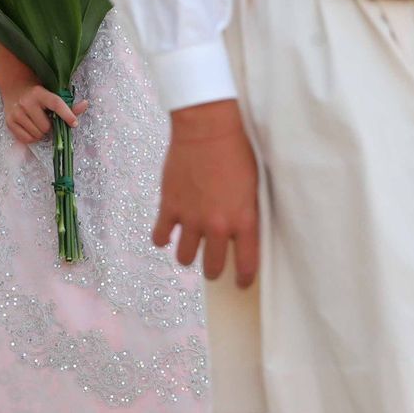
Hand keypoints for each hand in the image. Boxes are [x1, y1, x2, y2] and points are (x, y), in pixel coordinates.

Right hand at [3, 84, 87, 145]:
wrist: (15, 88)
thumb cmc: (38, 94)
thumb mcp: (52, 95)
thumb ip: (68, 104)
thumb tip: (85, 104)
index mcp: (39, 93)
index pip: (56, 104)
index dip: (67, 115)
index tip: (74, 123)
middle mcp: (26, 102)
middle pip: (46, 126)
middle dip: (50, 127)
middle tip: (47, 120)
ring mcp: (16, 112)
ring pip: (37, 134)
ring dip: (41, 132)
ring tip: (38, 123)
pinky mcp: (9, 122)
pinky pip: (27, 139)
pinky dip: (32, 137)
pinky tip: (31, 127)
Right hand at [153, 99, 260, 287]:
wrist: (207, 129)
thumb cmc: (237, 152)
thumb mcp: (253, 186)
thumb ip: (247, 213)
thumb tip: (241, 232)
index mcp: (243, 220)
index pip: (247, 263)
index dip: (244, 278)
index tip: (242, 283)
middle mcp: (217, 225)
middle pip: (213, 266)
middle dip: (214, 271)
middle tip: (213, 269)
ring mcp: (190, 218)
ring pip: (184, 257)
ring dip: (187, 256)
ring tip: (188, 250)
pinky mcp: (169, 206)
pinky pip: (160, 236)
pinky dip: (162, 238)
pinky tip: (166, 235)